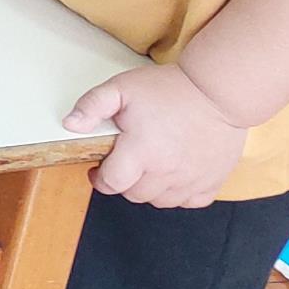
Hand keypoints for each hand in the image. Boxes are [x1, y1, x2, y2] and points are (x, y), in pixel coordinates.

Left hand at [65, 64, 247, 207]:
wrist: (218, 90)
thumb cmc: (171, 88)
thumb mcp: (122, 87)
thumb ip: (92, 105)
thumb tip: (70, 124)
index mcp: (142, 152)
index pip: (111, 184)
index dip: (99, 178)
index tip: (98, 169)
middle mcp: (167, 172)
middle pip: (134, 195)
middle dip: (122, 182)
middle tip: (123, 162)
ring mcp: (191, 180)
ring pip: (160, 201)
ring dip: (148, 189)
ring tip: (147, 166)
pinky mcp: (212, 181)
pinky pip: (189, 201)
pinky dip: (178, 194)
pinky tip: (172, 174)